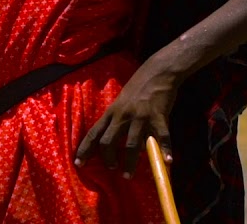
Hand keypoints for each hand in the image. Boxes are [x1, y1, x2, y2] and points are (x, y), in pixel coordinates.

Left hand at [75, 59, 178, 177]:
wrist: (157, 72)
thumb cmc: (138, 87)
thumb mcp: (121, 102)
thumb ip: (116, 119)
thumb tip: (110, 139)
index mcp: (112, 112)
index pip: (94, 133)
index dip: (85, 149)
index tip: (78, 163)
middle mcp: (123, 116)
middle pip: (108, 141)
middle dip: (107, 159)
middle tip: (111, 168)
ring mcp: (140, 117)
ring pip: (131, 145)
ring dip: (129, 163)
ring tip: (127, 175)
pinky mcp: (158, 116)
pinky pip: (161, 137)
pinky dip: (165, 150)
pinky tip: (168, 162)